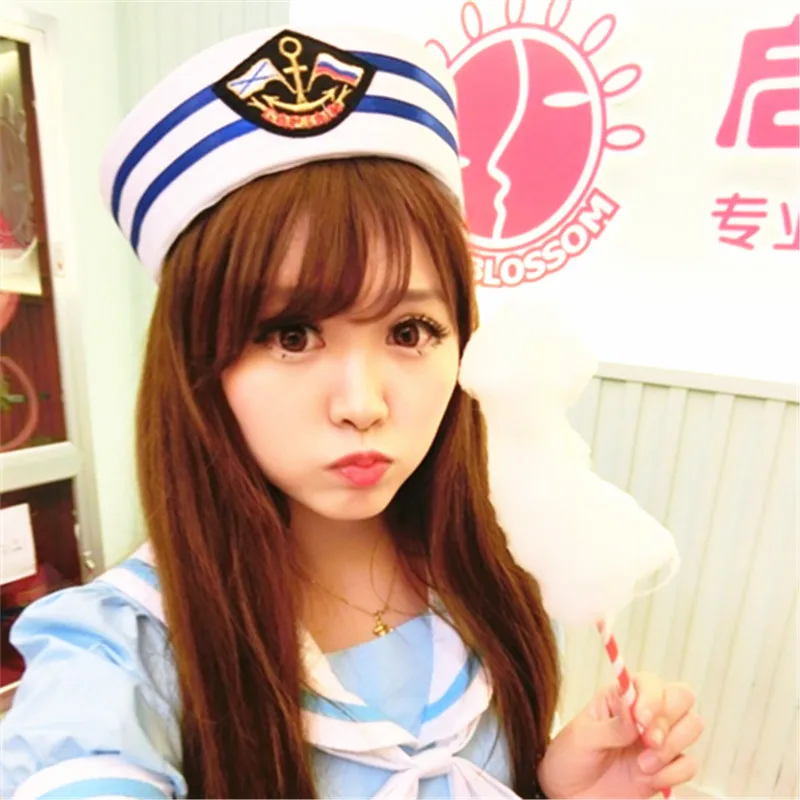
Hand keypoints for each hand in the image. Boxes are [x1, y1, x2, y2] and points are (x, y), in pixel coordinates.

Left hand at [537, 672, 702, 798]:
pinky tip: (648, 779)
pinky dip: (674, 774)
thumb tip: (632, 706)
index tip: (642, 720)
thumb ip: (612, 725)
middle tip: (648, 742)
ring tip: (642, 765)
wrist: (569, 795)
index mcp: (620, 697)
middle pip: (682, 698)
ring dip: (672, 747)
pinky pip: (690, 764)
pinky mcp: (665, 768)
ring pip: (692, 726)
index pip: (651, 682)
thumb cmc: (570, 758)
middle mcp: (644, 715)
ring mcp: (657, 741)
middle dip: (668, 721)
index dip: (653, 698)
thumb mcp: (583, 737)